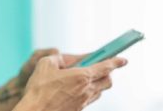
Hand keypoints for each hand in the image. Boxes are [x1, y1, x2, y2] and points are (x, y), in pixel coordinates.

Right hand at [13, 55, 127, 110]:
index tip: (123, 59)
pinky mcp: (78, 110)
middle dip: (108, 72)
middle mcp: (86, 90)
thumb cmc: (39, 89)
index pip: (105, 67)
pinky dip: (88, 92)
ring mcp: (83, 102)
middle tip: (100, 67)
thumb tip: (61, 58)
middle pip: (108, 81)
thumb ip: (56, 58)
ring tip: (84, 78)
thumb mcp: (45, 64)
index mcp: (81, 76)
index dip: (116, 62)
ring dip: (98, 83)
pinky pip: (90, 99)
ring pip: (100, 91)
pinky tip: (76, 89)